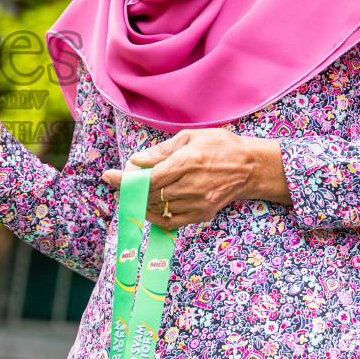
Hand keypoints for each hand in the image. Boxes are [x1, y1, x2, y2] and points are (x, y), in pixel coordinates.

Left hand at [102, 128, 288, 230]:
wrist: (250, 167)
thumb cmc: (220, 146)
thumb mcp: (190, 137)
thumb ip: (162, 151)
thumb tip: (137, 160)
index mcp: (188, 162)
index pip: (149, 177)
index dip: (126, 179)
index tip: (109, 176)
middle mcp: (192, 186)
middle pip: (150, 194)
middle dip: (130, 189)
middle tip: (121, 182)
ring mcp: (198, 203)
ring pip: (158, 208)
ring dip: (142, 201)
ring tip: (135, 191)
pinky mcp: (202, 215)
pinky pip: (171, 221)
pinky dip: (156, 215)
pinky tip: (150, 206)